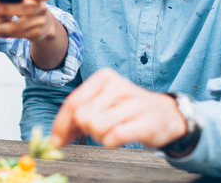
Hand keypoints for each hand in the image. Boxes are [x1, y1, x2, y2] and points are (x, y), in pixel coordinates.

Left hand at [50, 68, 186, 148]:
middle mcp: (117, 86)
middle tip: (98, 129)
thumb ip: (78, 114)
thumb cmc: (128, 108)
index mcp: (104, 78)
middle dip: (85, 130)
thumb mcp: (103, 101)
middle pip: (82, 117)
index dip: (61, 125)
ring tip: (111, 130)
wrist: (165, 113)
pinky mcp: (144, 122)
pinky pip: (113, 138)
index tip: (56, 141)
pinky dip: (111, 142)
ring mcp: (132, 104)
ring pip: (95, 127)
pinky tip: (120, 136)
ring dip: (99, 136)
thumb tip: (55, 137)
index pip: (73, 103)